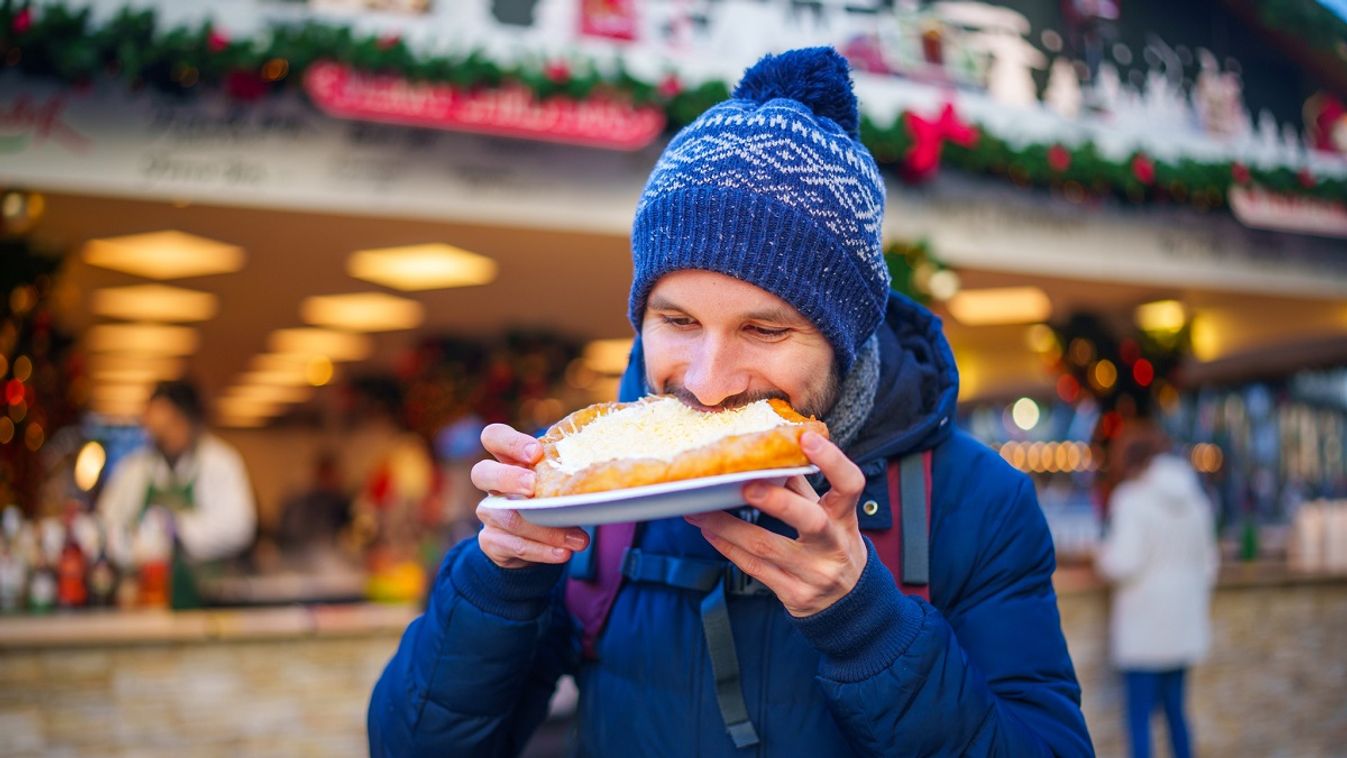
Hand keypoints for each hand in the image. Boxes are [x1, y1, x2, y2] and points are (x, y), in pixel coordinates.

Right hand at [471, 423, 588, 568]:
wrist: (536, 544)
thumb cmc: (551, 501)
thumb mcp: (559, 482)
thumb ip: (570, 473)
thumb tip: (611, 471)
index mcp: (509, 460)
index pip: (493, 436)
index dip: (510, 441)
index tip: (536, 453)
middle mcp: (493, 484)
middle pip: (481, 471)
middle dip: (508, 477)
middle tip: (534, 486)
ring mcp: (489, 513)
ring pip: (505, 516)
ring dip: (543, 528)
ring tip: (578, 538)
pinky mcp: (491, 542)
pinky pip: (510, 545)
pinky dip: (540, 550)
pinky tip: (562, 553)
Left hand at [684, 432, 867, 616]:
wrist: (849, 604)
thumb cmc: (833, 547)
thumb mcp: (829, 517)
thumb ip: (803, 487)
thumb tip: (773, 452)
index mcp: (844, 518)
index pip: (849, 485)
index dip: (832, 461)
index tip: (806, 438)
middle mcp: (833, 545)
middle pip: (810, 521)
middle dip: (777, 502)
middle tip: (745, 486)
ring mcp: (814, 573)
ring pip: (767, 547)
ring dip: (728, 526)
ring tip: (700, 510)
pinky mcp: (794, 594)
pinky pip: (755, 568)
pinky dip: (729, 547)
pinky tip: (709, 531)